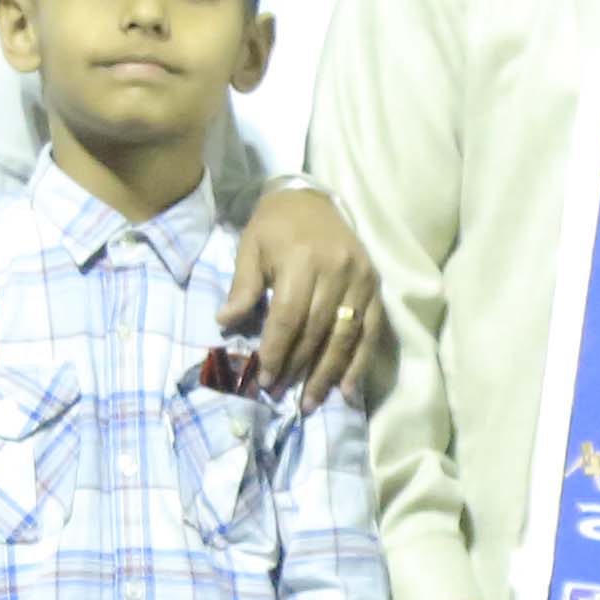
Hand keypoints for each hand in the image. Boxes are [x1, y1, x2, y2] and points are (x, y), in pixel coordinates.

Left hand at [230, 186, 382, 404]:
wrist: (310, 198)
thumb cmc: (274, 225)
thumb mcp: (250, 248)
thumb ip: (242, 287)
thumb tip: (225, 323)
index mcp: (302, 260)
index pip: (289, 318)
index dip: (277, 352)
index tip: (265, 380)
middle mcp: (336, 271)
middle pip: (317, 331)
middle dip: (298, 368)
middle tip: (282, 395)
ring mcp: (360, 279)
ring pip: (345, 336)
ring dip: (328, 374)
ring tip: (312, 402)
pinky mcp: (375, 285)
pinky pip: (371, 330)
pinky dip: (360, 362)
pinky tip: (348, 388)